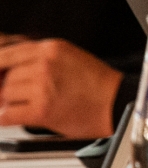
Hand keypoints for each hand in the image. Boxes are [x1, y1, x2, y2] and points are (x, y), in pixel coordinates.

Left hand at [0, 40, 120, 137]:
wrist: (116, 103)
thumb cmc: (97, 83)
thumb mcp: (69, 57)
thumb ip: (40, 58)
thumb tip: (10, 69)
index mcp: (51, 48)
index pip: (7, 54)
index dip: (0, 66)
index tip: (0, 75)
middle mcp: (45, 64)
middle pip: (6, 76)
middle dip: (9, 88)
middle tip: (22, 95)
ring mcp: (42, 87)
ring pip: (6, 94)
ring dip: (11, 103)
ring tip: (29, 105)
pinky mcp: (41, 110)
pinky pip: (7, 114)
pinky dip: (7, 118)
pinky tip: (19, 116)